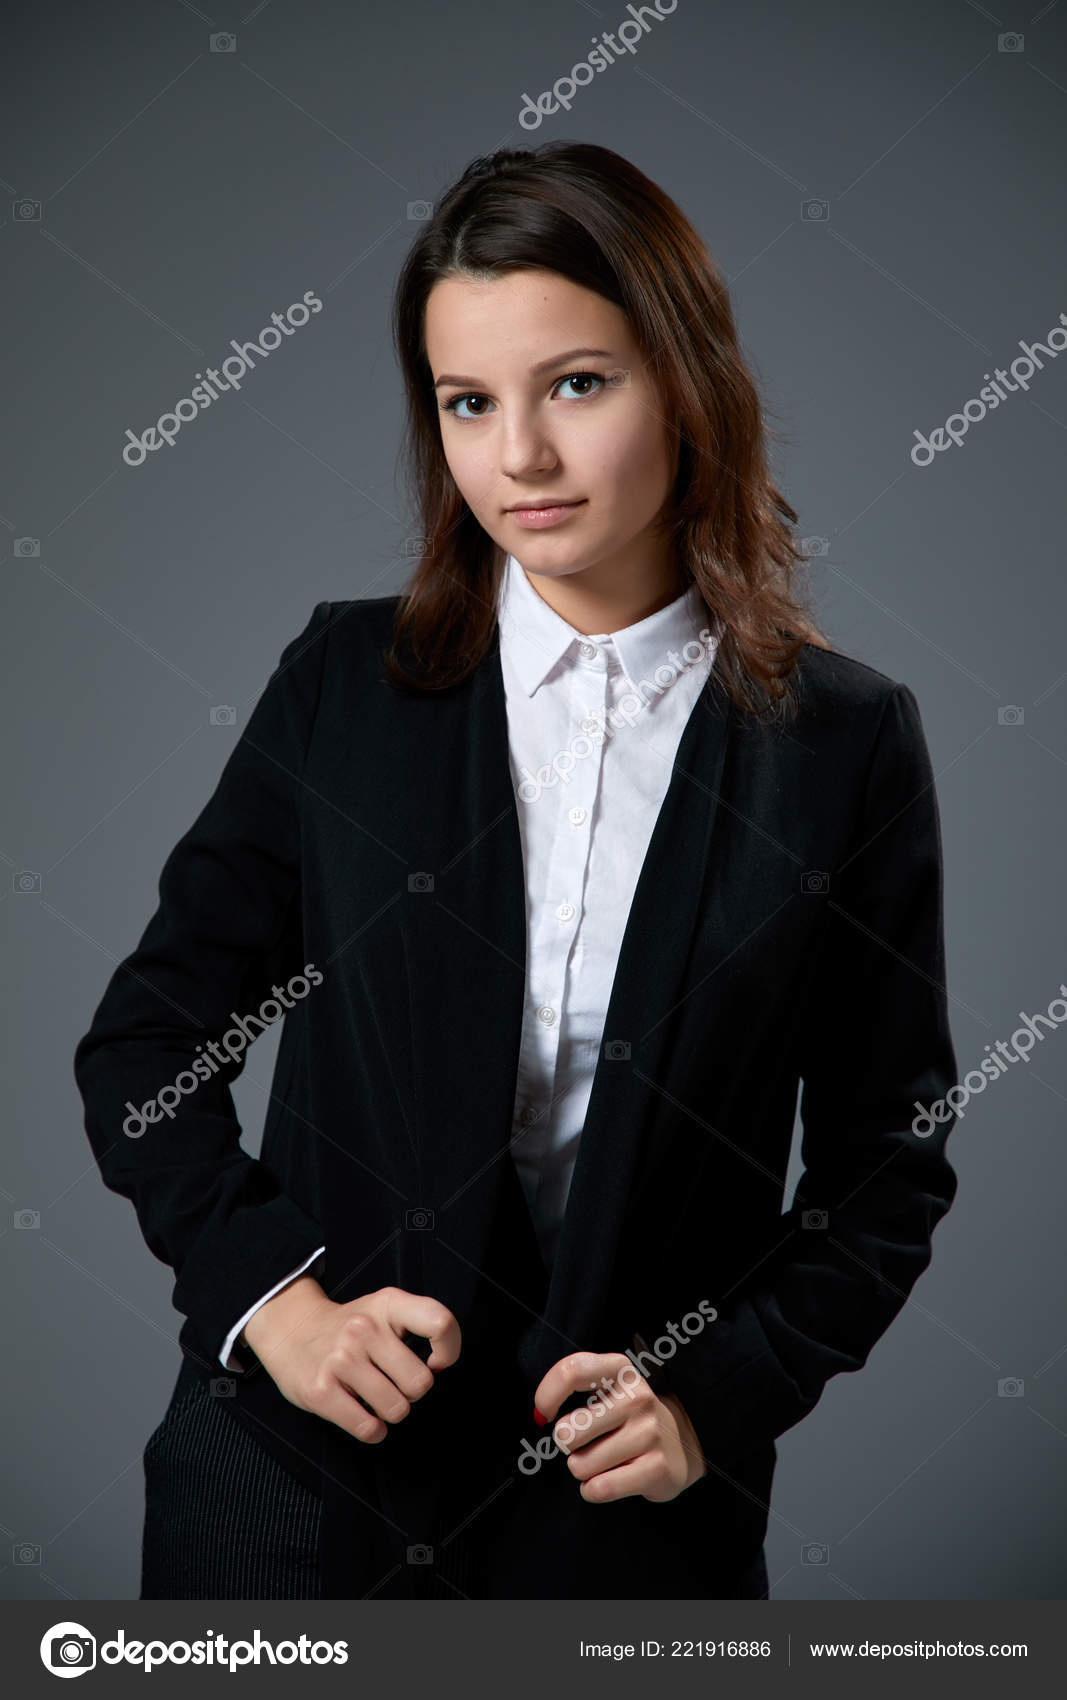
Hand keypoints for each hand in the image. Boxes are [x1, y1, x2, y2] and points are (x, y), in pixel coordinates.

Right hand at [241, 1278, 459, 1443]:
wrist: (290, 1332)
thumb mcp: (385, 1308)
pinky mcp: (320, 1391)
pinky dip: (373, 1429)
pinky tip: (362, 1413)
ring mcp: (340, 1359)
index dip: (449, 1349)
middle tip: (393, 1381)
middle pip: (420, 1383)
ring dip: (390, 1411)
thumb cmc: (352, 1328)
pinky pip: (369, 1429)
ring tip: (373, 1394)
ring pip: (397, 1410)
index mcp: (387, 1304)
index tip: (436, 1362)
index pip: (439, 1322)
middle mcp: (363, 1328)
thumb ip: (420, 1323)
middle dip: (411, 1391)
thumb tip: (441, 1365)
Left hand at [534, 1350, 707, 1502]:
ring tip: (604, 1460)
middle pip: (567, 1432)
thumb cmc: (630, 1416)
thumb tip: (539, 1415)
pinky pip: (600, 1488)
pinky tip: (607, 1480)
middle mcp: (638, 1397)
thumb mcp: (608, 1389)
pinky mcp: (658, 1467)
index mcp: (621, 1370)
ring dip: (583, 1470)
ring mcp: (650, 1432)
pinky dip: (593, 1490)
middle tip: (587, 1442)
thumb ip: (575, 1389)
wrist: (684, 1445)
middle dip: (568, 1446)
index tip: (544, 1414)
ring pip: (580, 1465)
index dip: (547, 1394)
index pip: (573, 1370)